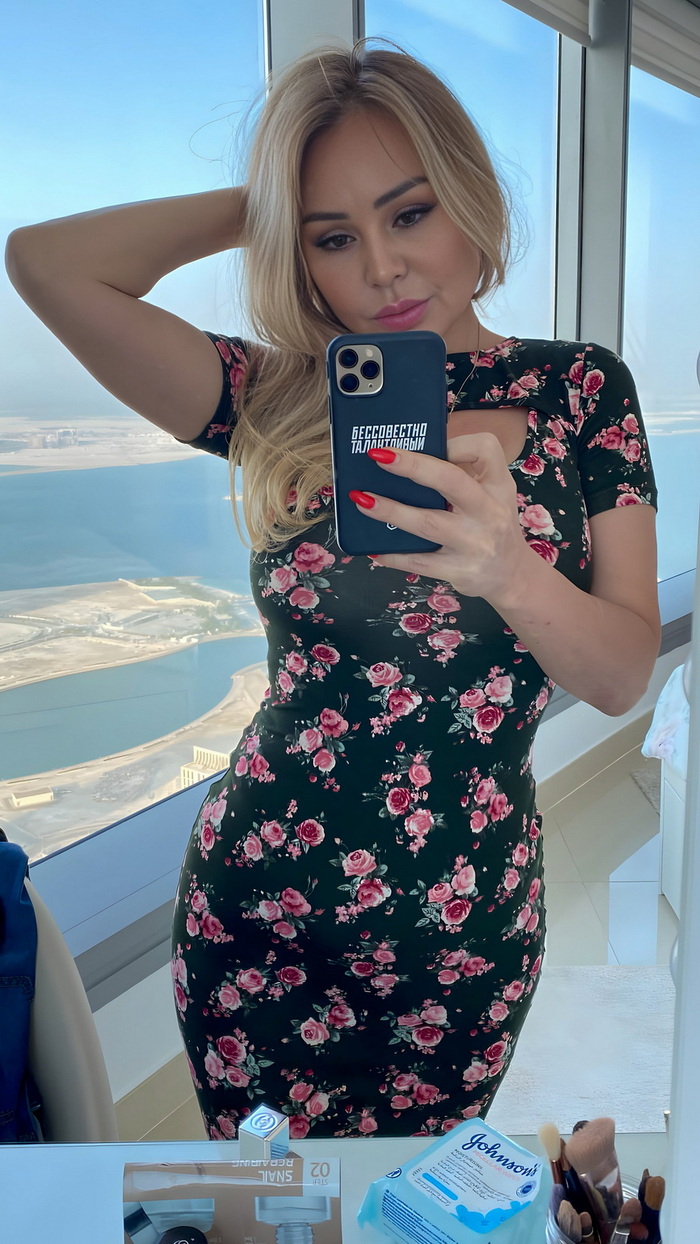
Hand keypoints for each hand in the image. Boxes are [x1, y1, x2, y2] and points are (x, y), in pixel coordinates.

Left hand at [351, 434, 530, 603]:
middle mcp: (489, 512)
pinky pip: (420, 562)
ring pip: (427, 523)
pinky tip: (374, 548)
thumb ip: (463, 476)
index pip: (485, 448)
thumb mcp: (492, 495)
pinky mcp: (460, 571)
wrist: (512, 576)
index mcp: (498, 485)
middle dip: (412, 466)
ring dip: (390, 510)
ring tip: (361, 499)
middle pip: (450, 481)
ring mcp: (474, 543)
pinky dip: (394, 555)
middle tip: (377, 456)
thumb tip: (407, 459)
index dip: (456, 441)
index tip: (432, 442)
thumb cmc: (492, 526)